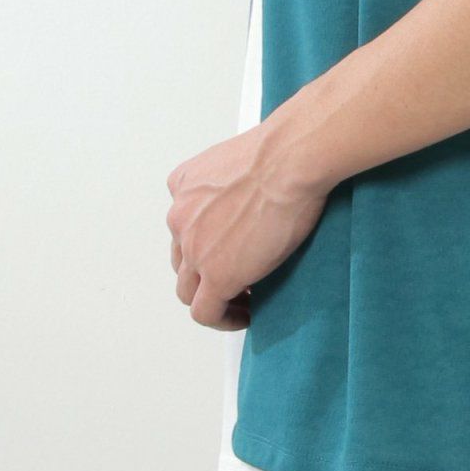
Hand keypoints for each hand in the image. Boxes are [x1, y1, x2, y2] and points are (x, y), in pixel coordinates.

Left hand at [165, 125, 328, 329]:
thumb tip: (253, 189)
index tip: (226, 248)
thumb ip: (229, 179)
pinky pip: (206, 312)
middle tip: (236, 274)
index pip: (182, 223)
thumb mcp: (237, 157)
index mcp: (182, 185)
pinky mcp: (216, 275)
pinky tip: (243, 315)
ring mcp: (195, 250)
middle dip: (203, 269)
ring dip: (210, 296)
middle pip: (181, 257)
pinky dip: (222, 319)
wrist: (289, 161)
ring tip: (239, 300)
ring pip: (187, 289)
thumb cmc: (280, 152)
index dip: (204, 241)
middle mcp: (180, 217)